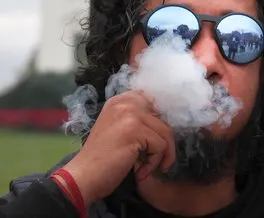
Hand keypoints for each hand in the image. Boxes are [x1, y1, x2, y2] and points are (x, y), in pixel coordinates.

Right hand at [60, 91, 175, 204]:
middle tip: (153, 160)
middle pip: (163, 119)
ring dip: (160, 155)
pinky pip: (161, 146)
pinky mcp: (135, 130)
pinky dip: (154, 163)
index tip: (154, 141)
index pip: (154, 103)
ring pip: (166, 133)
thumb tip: (164, 120)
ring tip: (145, 168)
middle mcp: (126, 103)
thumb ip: (137, 120)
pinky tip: (140, 172)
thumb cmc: (101, 159)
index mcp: (121, 100)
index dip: (159, 123)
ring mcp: (130, 114)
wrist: (83, 177)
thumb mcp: (118, 129)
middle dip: (163, 142)